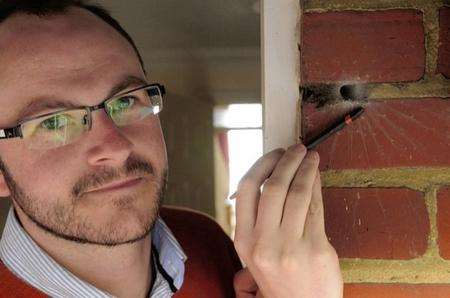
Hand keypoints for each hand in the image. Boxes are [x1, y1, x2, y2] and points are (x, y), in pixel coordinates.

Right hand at [232, 144, 342, 297]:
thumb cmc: (279, 279)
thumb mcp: (256, 254)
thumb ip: (257, 220)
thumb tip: (268, 180)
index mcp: (244, 241)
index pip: (246, 190)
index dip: (262, 165)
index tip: (274, 154)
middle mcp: (263, 242)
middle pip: (272, 187)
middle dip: (286, 161)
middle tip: (296, 149)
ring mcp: (290, 247)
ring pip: (297, 193)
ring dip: (305, 168)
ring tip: (310, 156)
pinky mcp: (316, 249)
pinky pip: (316, 207)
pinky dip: (317, 186)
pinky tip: (318, 176)